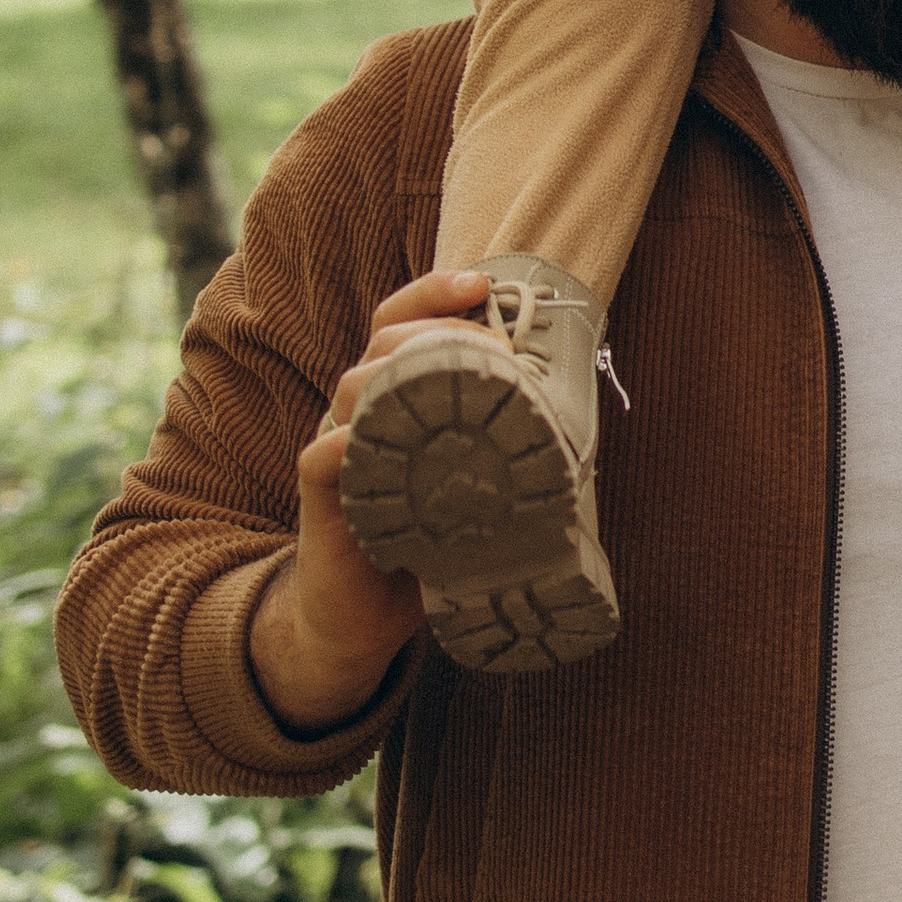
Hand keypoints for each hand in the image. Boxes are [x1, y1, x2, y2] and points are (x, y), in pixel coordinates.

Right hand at [251, 271, 486, 734]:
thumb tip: (581, 417)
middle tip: (492, 343)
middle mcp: (360, 412)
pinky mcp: (319, 497)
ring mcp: (336, 450)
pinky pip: (323, 455)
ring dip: (401, 373)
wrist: (361, 618)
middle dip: (436, 326)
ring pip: (352, 385)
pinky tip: (382, 439)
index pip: (402, 323)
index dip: (434, 293)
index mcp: (396, 398)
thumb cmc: (425, 543)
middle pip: (383, 341)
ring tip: (456, 381)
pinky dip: (350, 441)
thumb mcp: (469, 484)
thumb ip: (503, 447)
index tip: (481, 282)